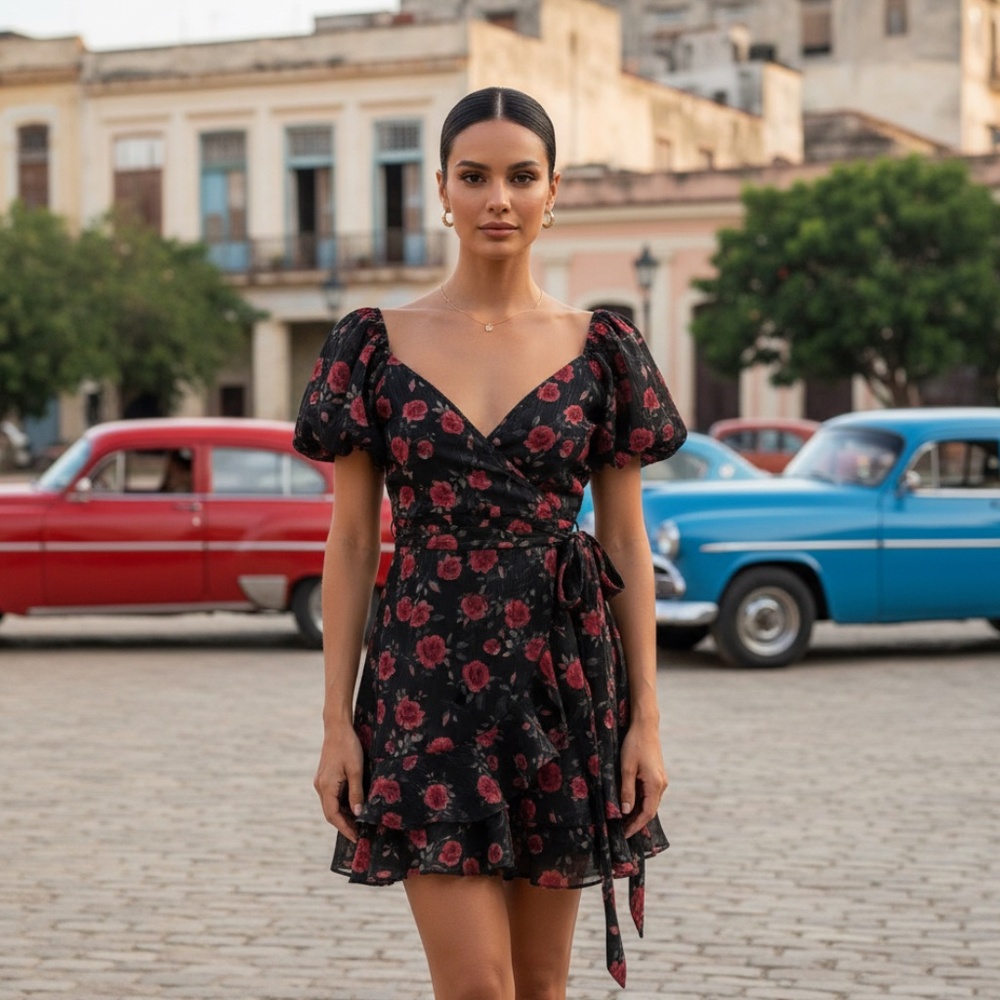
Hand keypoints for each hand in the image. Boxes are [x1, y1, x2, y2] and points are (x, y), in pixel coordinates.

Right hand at [314, 728, 364, 841]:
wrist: (337, 728)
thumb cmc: (348, 746)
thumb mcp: (356, 770)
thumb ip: (356, 793)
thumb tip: (358, 814)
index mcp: (326, 787)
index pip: (334, 816)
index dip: (345, 828)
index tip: (356, 838)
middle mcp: (320, 786)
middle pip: (330, 813)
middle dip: (344, 825)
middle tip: (359, 834)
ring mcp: (320, 782)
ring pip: (331, 805)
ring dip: (343, 815)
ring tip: (358, 822)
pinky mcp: (324, 777)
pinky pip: (331, 796)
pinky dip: (341, 804)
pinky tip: (352, 806)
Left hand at [619, 720, 667, 838]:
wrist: (645, 726)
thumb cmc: (634, 744)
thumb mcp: (626, 768)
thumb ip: (627, 790)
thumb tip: (626, 812)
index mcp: (655, 785)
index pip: (647, 813)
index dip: (636, 825)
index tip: (624, 835)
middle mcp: (661, 784)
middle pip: (650, 810)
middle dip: (636, 821)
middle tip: (621, 831)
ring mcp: (661, 780)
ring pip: (650, 802)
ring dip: (638, 812)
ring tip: (623, 821)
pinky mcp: (657, 775)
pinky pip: (649, 794)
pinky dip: (640, 802)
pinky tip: (629, 804)